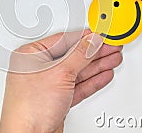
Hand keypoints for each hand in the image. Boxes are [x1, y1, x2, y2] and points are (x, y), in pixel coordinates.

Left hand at [0, 29, 122, 132]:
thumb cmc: (29, 108)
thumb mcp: (60, 73)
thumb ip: (79, 55)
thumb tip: (92, 41)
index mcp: (30, 55)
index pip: (63, 40)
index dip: (84, 37)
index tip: (100, 34)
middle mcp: (37, 68)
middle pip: (72, 56)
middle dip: (94, 52)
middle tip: (111, 46)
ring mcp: (47, 84)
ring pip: (76, 71)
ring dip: (96, 65)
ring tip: (113, 58)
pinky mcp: (56, 98)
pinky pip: (77, 85)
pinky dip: (91, 81)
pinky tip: (103, 74)